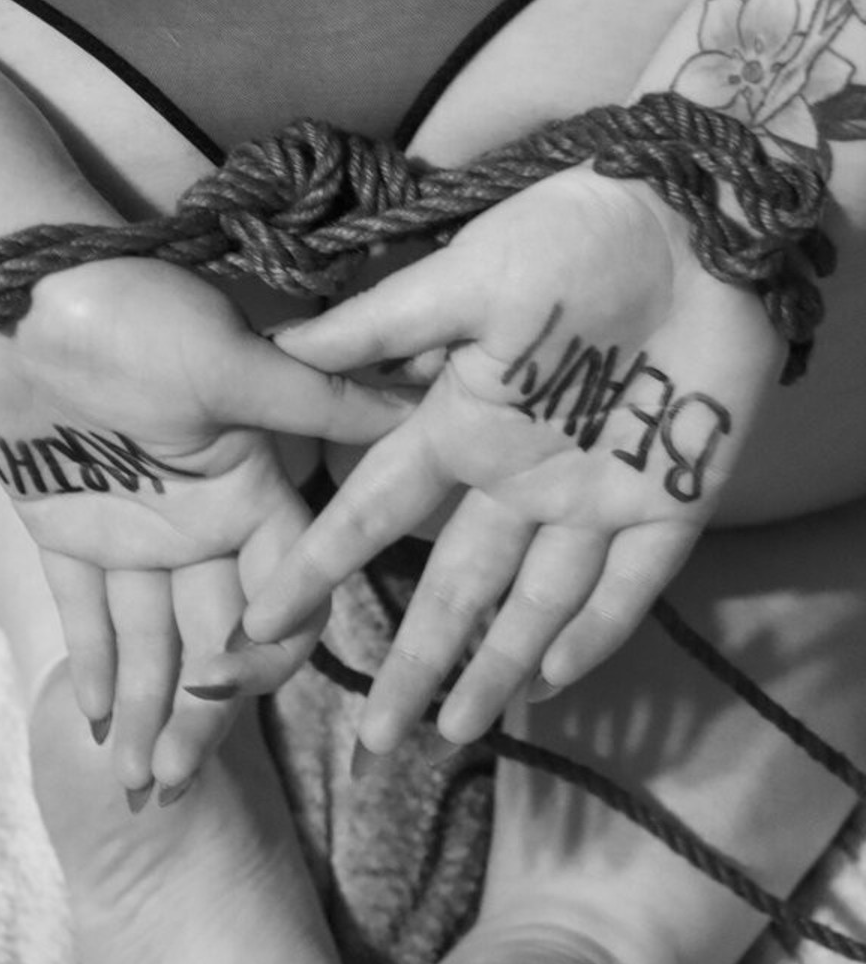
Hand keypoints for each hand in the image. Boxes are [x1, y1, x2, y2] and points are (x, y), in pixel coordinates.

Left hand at [0, 256, 407, 791]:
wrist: (9, 292)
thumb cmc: (130, 317)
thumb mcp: (232, 362)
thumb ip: (320, 405)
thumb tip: (429, 404)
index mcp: (253, 489)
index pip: (288, 591)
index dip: (268, 647)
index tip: (224, 686)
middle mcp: (205, 523)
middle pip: (217, 636)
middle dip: (199, 714)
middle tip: (173, 787)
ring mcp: (137, 530)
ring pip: (150, 639)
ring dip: (141, 710)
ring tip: (133, 785)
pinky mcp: (69, 529)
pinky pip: (84, 610)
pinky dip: (88, 662)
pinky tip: (89, 723)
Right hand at [201, 167, 783, 757]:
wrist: (698, 221)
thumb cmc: (573, 237)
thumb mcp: (466, 278)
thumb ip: (379, 327)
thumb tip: (279, 348)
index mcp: (460, 425)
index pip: (374, 514)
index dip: (319, 570)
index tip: (266, 626)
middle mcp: (516, 477)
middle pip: (453, 588)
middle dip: (412, 661)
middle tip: (375, 741)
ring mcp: (591, 496)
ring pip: (534, 602)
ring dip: (494, 668)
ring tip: (451, 734)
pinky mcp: (670, 500)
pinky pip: (630, 583)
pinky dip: (595, 630)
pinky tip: (553, 679)